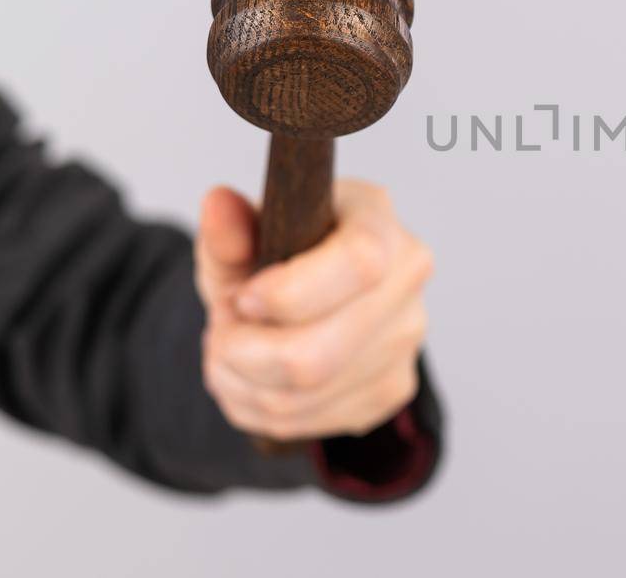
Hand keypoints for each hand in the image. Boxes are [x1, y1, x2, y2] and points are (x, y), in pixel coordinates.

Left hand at [194, 180, 432, 440]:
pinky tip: (253, 376)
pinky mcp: (393, 388)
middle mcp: (407, 279)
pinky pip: (308, 420)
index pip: (359, 264)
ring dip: (241, 382)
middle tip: (220, 332)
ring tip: (228, 353)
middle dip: (243, 353)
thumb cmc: (282, 255)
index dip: (288, 294)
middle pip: (318, 355)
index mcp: (377, 221)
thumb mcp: (245, 237)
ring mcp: (406, 340)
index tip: (243, 297)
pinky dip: (259, 407)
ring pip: (302, 396)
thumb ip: (229, 230)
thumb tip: (218, 205)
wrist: (313, 295)